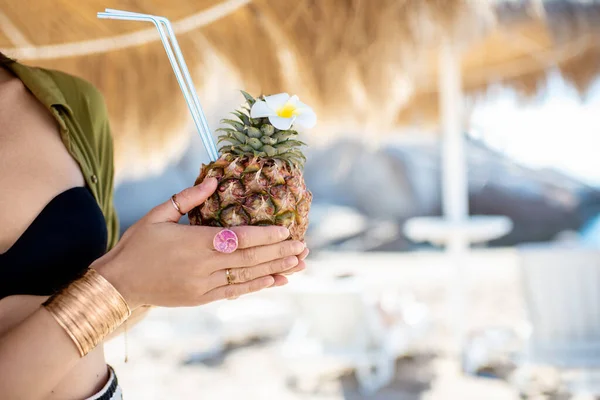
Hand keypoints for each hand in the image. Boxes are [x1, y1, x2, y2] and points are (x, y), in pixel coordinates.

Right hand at [93, 178, 306, 308]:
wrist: (118, 284)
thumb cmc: (137, 245)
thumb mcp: (157, 215)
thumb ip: (187, 198)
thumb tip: (214, 180)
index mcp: (194, 242)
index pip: (239, 238)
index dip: (265, 236)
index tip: (287, 231)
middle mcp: (203, 265)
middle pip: (249, 259)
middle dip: (279, 253)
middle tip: (304, 247)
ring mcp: (203, 285)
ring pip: (247, 277)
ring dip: (276, 270)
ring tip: (300, 264)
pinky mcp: (201, 299)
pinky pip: (235, 292)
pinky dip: (257, 287)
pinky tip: (276, 281)